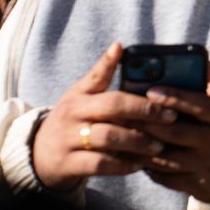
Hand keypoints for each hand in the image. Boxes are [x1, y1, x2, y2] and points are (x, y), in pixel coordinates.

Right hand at [29, 42, 177, 192]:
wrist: (39, 156)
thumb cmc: (71, 120)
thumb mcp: (80, 97)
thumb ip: (100, 76)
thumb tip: (119, 45)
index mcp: (77, 94)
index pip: (98, 76)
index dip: (115, 66)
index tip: (144, 69)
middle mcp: (71, 113)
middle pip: (112, 106)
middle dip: (145, 110)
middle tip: (171, 116)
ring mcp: (67, 139)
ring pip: (108, 137)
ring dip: (138, 141)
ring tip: (159, 145)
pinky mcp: (68, 164)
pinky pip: (100, 164)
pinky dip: (123, 164)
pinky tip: (140, 164)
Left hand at [135, 61, 209, 206]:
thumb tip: (200, 59)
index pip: (199, 105)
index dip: (174, 98)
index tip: (150, 90)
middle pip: (176, 132)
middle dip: (148, 122)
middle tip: (124, 112)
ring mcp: (206, 166)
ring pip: (166, 157)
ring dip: (141, 146)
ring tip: (122, 133)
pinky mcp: (195, 185)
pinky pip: (165, 176)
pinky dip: (146, 166)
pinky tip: (133, 155)